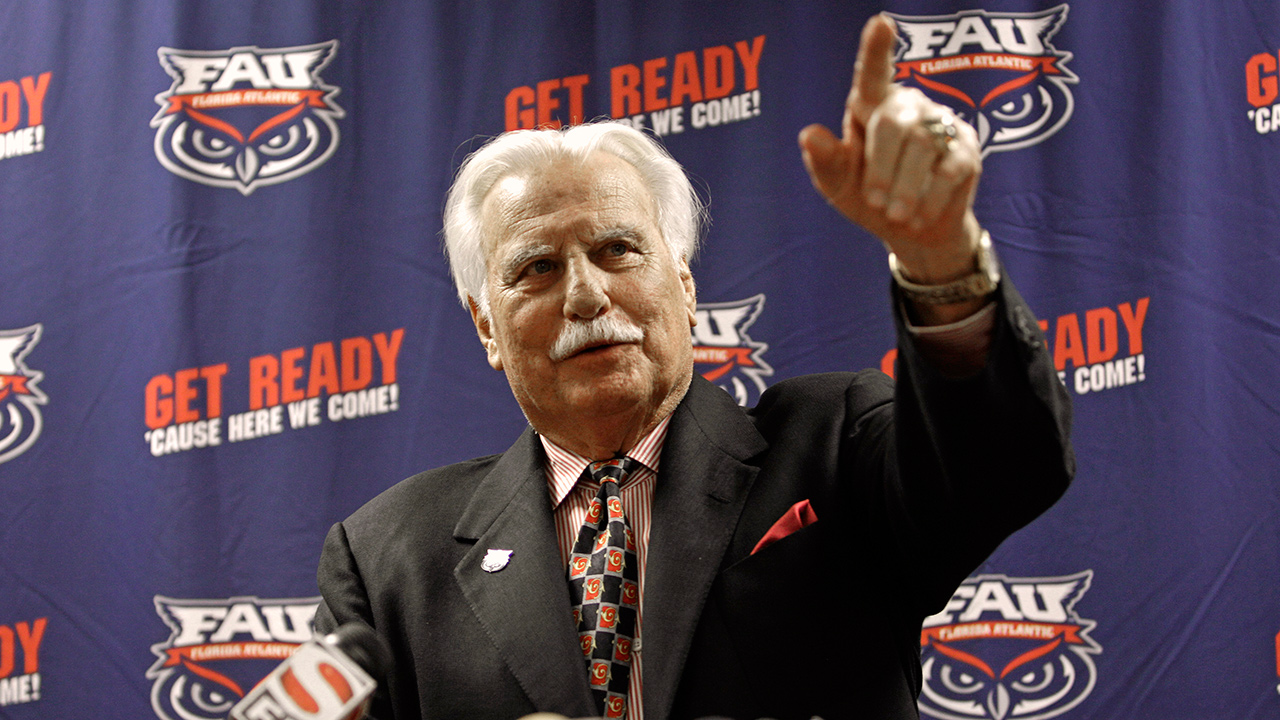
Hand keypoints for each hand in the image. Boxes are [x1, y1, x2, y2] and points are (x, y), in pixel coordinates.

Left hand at [799, 14, 983, 286]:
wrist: (911, 231)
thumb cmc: (868, 196)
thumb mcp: (838, 184)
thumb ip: (825, 161)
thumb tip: (808, 135)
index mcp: (871, 105)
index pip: (873, 74)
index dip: (876, 49)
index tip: (881, 23)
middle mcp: (909, 105)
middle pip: (894, 124)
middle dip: (881, 168)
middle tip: (875, 203)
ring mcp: (941, 123)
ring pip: (924, 148)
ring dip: (905, 188)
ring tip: (895, 216)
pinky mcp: (966, 148)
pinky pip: (950, 169)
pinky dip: (930, 199)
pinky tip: (919, 216)